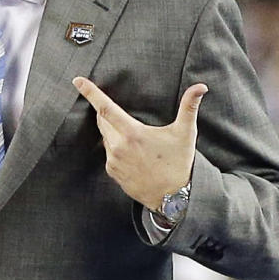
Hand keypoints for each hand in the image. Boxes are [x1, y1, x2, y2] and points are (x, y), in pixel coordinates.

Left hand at [74, 76, 207, 209]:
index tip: (77, 81)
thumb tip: (201, 87)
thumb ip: (189, 107)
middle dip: (105, 112)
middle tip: (117, 110)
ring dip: (112, 130)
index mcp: (133, 133)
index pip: (106, 108)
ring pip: (105, 137)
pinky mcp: (112, 172)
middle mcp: (118, 147)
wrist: (171, 198)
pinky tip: (132, 152)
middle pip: (102, 120)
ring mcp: (113, 161)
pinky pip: (108, 153)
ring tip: (132, 136)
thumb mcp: (185, 133)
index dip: (91, 93)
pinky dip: (115, 147)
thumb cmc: (178, 163)